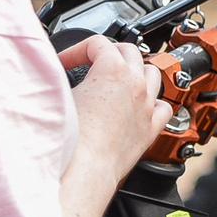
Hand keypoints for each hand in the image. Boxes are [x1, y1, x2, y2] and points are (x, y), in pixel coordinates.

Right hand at [65, 36, 168, 175]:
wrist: (83, 172)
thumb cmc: (69, 140)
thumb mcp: (56, 97)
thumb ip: (57, 79)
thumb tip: (53, 75)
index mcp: (113, 71)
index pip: (97, 43)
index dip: (76, 49)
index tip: (65, 62)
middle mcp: (136, 85)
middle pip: (129, 52)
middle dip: (109, 53)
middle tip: (91, 63)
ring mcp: (146, 106)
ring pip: (152, 74)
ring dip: (136, 71)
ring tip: (120, 79)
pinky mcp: (150, 129)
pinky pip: (163, 107)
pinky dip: (154, 101)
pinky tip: (142, 106)